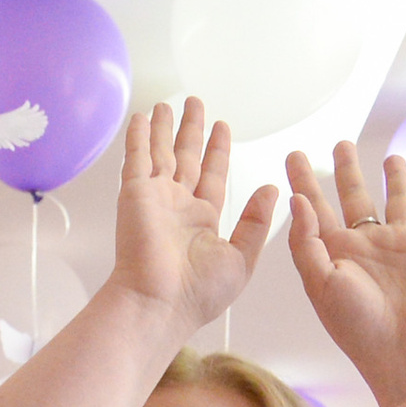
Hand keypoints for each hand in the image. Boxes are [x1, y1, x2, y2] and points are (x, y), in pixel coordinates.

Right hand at [107, 99, 278, 335]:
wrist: (159, 303)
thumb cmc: (199, 292)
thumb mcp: (241, 258)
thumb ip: (255, 223)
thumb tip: (271, 190)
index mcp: (203, 220)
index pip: (212, 176)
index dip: (217, 151)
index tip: (222, 128)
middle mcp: (178, 206)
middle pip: (187, 158)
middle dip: (191, 131)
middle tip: (196, 103)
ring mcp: (155, 198)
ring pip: (161, 152)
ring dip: (163, 128)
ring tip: (167, 104)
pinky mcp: (134, 194)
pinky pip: (136, 158)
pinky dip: (137, 137)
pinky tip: (140, 117)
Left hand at [286, 145, 405, 389]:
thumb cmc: (358, 326)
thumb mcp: (320, 283)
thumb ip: (306, 241)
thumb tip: (297, 198)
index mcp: (337, 252)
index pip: (316, 207)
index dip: (303, 180)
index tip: (293, 154)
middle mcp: (368, 245)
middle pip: (355, 197)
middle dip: (346, 170)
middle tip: (341, 144)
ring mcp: (402, 247)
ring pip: (399, 202)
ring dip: (397, 180)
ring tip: (392, 158)